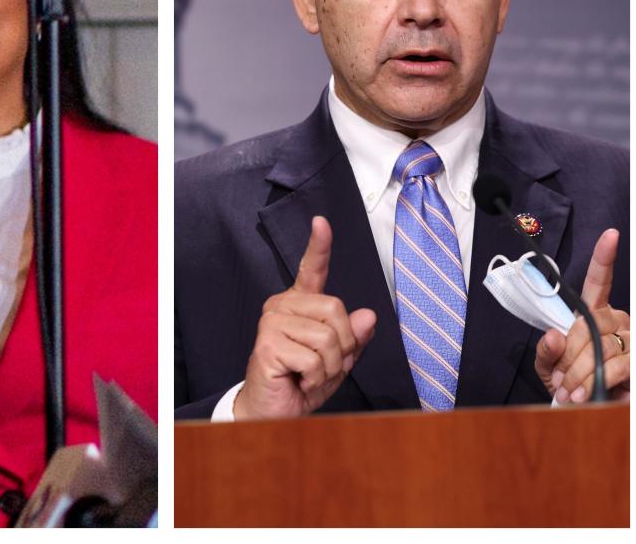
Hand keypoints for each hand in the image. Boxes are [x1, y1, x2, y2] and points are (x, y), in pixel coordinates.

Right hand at [234, 216, 376, 419]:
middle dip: (342, 345)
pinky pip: (313, 358)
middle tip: (323, 365)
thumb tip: (368, 316)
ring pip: (327, 337)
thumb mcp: (338, 361)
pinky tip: (298, 380)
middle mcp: (282, 306)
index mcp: (299, 304)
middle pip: (336, 309)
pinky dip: (315, 377)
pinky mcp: (267, 343)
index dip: (319, 246)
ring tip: (309, 374)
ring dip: (329, 367)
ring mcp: (272, 322)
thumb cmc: (302, 382)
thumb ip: (353, 338)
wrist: (273, 413)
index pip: (312, 270)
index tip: (321, 222)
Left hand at [534, 229, 629, 403]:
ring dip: (580, 371)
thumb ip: (547, 352)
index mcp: (593, 313)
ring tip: (568, 391)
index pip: (600, 281)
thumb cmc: (568, 384)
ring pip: (603, 346)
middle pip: (591, 324)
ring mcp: (633, 339)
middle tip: (559, 378)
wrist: (584, 410)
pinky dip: (596, 380)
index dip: (604, 258)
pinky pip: (619, 365)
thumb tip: (554, 336)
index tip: (611, 235)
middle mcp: (618, 320)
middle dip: (570, 353)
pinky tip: (583, 394)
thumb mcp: (549, 367)